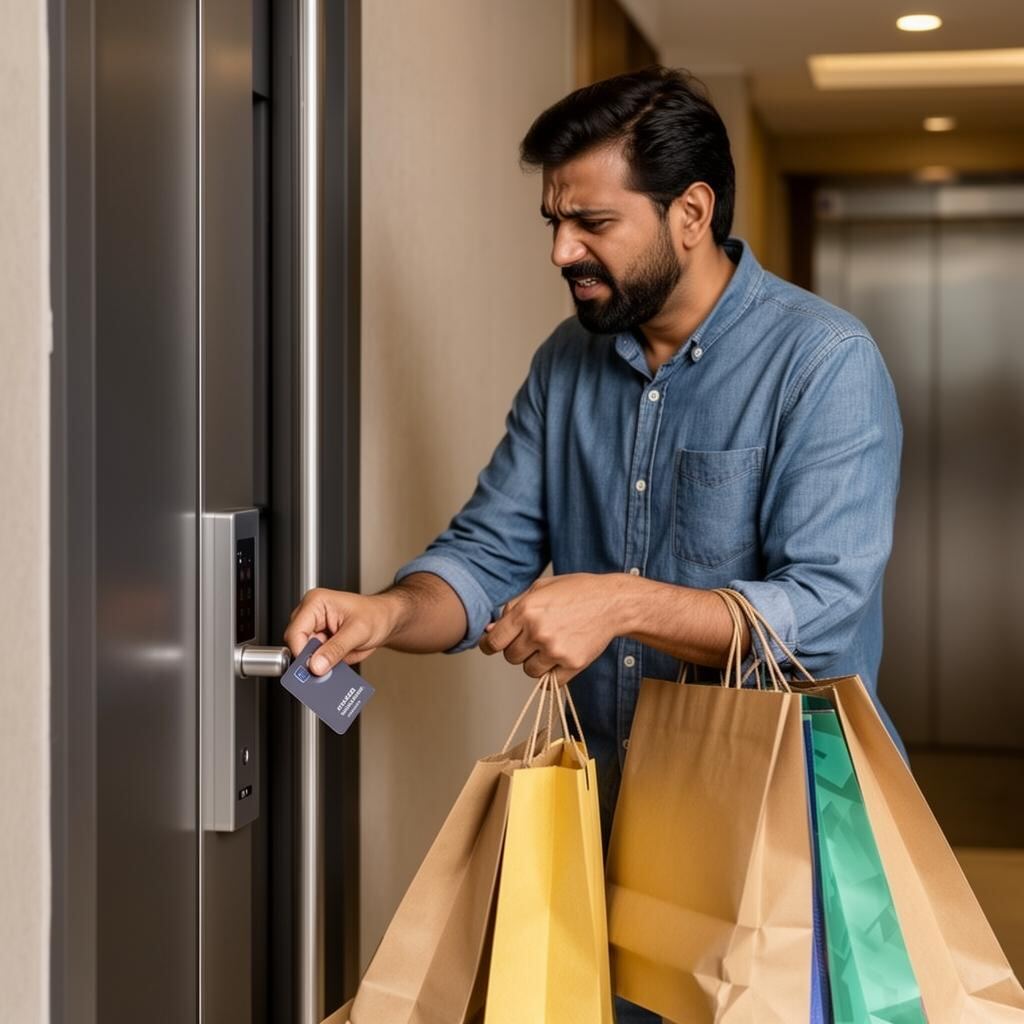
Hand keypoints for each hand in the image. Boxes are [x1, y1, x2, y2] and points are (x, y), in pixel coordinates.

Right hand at [284, 588, 401, 674]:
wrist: (386, 621)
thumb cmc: (376, 615)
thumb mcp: (358, 632)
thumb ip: (336, 649)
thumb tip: (316, 665)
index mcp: (316, 603)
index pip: (296, 632)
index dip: (301, 652)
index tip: (313, 667)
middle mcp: (311, 615)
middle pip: (296, 644)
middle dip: (309, 660)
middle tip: (324, 670)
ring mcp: (315, 630)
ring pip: (304, 655)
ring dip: (317, 665)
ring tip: (334, 667)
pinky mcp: (321, 643)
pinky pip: (315, 660)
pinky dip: (323, 668)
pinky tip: (335, 668)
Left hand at [478, 573, 628, 682]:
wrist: (611, 602)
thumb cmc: (576, 591)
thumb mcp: (540, 589)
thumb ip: (512, 609)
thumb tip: (489, 630)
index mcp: (526, 611)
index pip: (494, 641)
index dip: (490, 645)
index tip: (493, 646)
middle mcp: (538, 632)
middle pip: (511, 658)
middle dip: (518, 649)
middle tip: (534, 638)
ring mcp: (556, 650)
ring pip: (528, 671)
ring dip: (535, 662)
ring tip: (551, 645)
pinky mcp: (572, 664)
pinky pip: (549, 682)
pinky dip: (551, 675)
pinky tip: (559, 659)